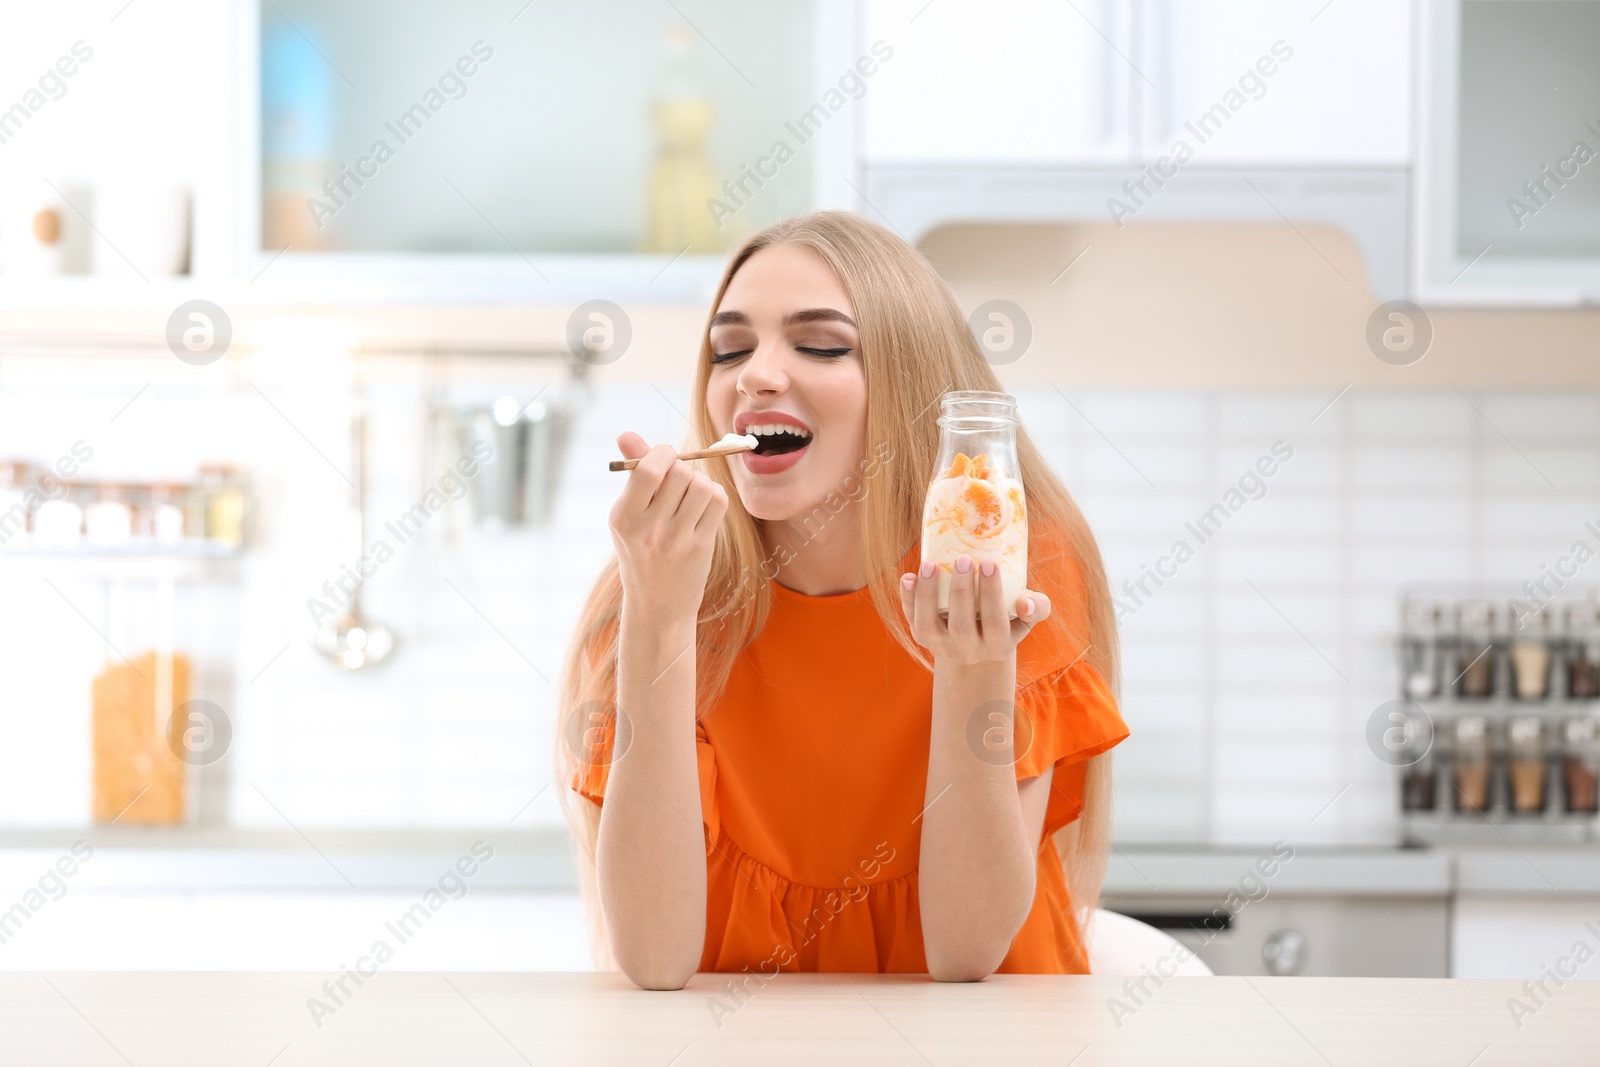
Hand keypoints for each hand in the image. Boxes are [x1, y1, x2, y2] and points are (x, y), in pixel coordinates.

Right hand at [609, 432, 728, 618]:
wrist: (657, 606)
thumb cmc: (641, 551)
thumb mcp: (628, 516)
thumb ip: (633, 473)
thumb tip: (626, 434)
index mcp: (623, 517)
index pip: (647, 470)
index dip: (663, 454)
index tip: (665, 459)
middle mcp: (648, 529)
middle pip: (679, 473)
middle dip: (682, 469)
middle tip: (678, 484)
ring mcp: (676, 540)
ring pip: (701, 484)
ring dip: (700, 483)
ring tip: (691, 497)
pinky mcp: (701, 546)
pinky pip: (718, 501)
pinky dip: (714, 496)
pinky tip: (703, 508)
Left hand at [899, 555, 1051, 668]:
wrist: (976, 650)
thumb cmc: (1006, 623)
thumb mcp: (1025, 620)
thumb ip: (1036, 608)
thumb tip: (1027, 600)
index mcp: (997, 646)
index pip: (995, 623)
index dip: (992, 594)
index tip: (990, 562)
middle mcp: (968, 651)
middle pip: (961, 626)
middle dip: (961, 591)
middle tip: (963, 558)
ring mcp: (941, 646)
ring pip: (929, 625)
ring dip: (928, 594)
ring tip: (930, 564)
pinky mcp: (922, 638)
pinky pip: (911, 621)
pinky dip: (907, 600)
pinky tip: (908, 577)